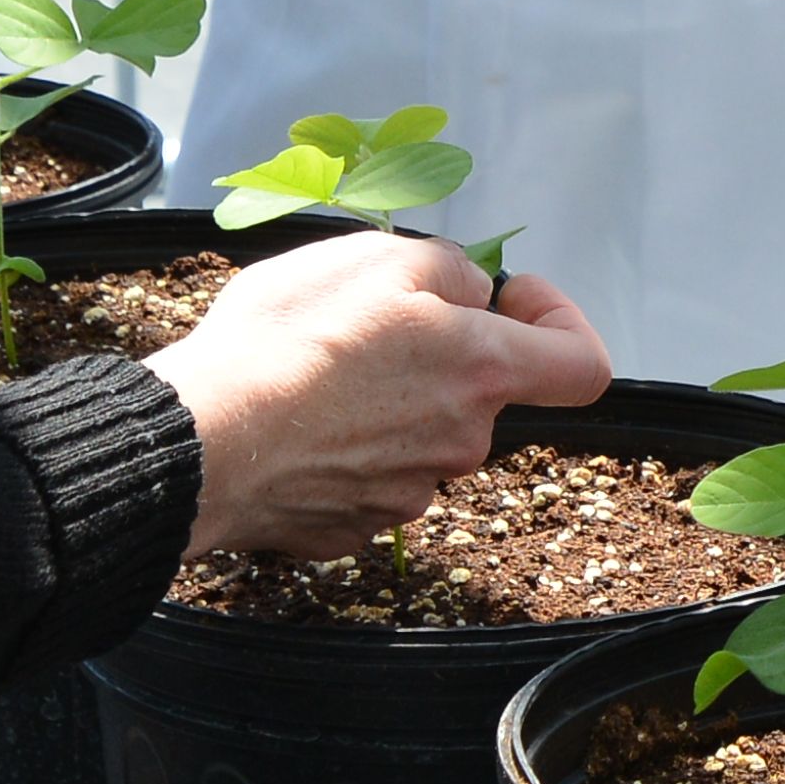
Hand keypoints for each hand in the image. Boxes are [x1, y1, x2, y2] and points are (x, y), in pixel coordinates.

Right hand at [151, 229, 614, 566]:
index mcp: (481, 372)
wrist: (201, 441)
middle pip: (479, 394)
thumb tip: (473, 294)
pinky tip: (293, 422)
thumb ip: (449, 270)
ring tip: (314, 370)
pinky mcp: (352, 526)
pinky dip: (341, 447)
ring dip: (386, 400)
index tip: (512, 298)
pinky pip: (365, 475)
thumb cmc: (286, 341)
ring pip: (418, 434)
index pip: (583, 366)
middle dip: (439, 354)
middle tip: (367, 321)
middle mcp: (460, 443)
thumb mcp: (375, 257)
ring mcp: (407, 494)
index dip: (560, 322)